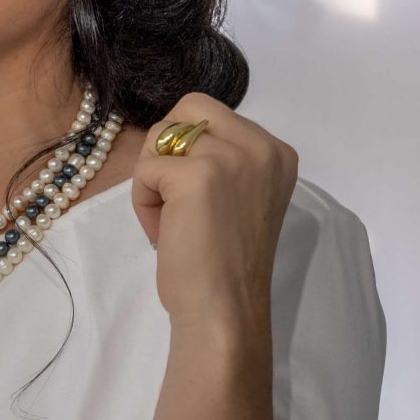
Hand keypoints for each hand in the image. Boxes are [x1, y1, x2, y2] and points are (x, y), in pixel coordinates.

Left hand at [131, 91, 298, 334]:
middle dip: (167, 150)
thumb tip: (175, 134)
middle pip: (187, 109)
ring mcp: (231, 157)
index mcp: (277, 152)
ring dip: (153, 178)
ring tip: (171, 220)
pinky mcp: (197, 175)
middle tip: (175, 201)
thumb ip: (223, 161)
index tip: (199, 200)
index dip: (189, 152)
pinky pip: (145, 169)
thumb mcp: (239, 196)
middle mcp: (262, 146)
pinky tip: (164, 232)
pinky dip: (143, 202)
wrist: (224, 310)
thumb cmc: (226, 265)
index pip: (212, 115)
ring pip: (161, 135)